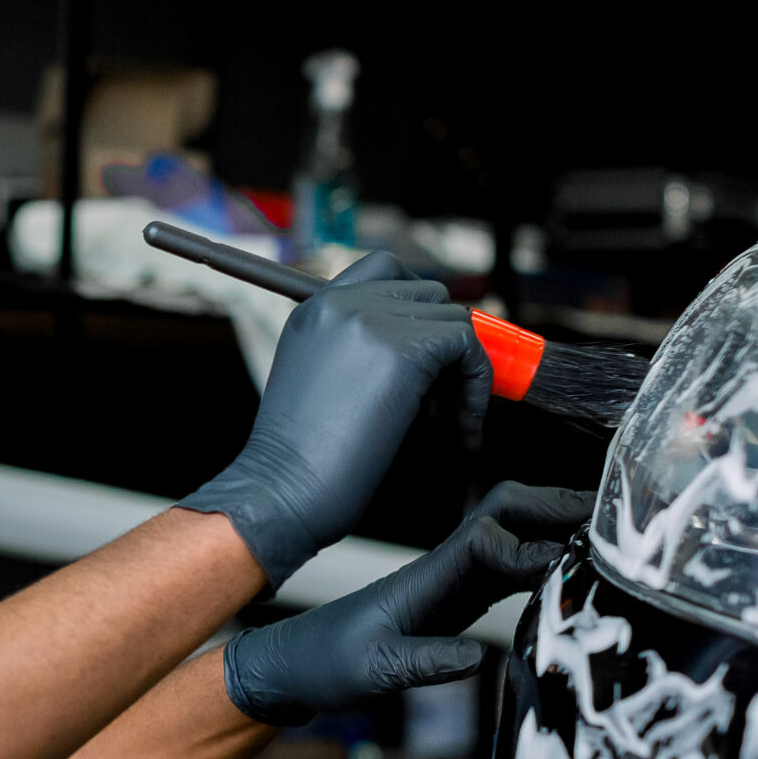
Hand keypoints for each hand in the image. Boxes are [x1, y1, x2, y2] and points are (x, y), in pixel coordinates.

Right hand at [179, 251, 491, 586]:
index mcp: (314, 310)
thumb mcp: (323, 384)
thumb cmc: (298, 460)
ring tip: (446, 422)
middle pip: (429, 294)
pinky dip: (475, 386)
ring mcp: (371, 320)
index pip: (384, 270)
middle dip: (444, 343)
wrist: (282, 488)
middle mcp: (340, 303)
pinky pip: (467, 346)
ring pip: (454, 318)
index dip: (418, 307)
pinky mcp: (403, 349)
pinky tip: (459, 429)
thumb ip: (367, 354)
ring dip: (462, 369)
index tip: (431, 351)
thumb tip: (438, 355)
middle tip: (441, 400)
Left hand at [218, 481, 591, 725]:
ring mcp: (451, 580)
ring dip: (556, 525)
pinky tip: (572, 568)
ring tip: (610, 532)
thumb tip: (475, 657)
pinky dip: (544, 558)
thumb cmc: (324, 665)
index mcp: (426, 579)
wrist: (292, 666)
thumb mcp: (371, 672)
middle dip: (558, 506)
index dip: (529, 545)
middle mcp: (444, 569)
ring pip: (512, 532)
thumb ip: (421, 663)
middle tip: (616, 514)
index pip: (488, 541)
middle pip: (507, 512)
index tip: (568, 563)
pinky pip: (507, 566)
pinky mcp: (453, 598)